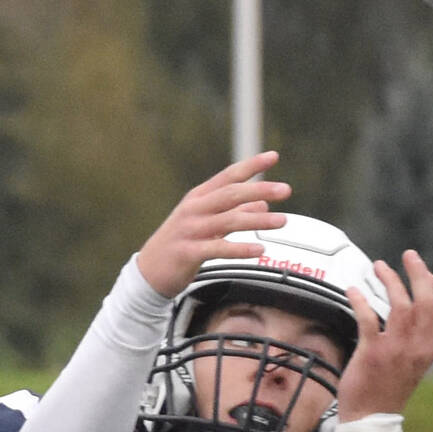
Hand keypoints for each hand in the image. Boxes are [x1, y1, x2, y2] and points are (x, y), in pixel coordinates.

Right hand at [135, 151, 289, 298]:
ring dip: (258, 220)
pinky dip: (241, 249)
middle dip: (260, 189)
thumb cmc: (179, 246)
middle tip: (285, 190)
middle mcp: (194, 210)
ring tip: (282, 221)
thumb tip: (262, 203)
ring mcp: (190, 230)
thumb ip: (234, 213)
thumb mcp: (206, 224)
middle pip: (231, 194)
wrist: (147, 274)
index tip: (273, 156)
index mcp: (198, 198)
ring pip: (229, 220)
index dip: (251, 165)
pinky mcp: (188, 253)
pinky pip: (219, 248)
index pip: (228, 176)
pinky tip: (259, 250)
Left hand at [337, 249, 432, 423]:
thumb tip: (412, 314)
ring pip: (400, 303)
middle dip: (418, 272)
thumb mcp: (412, 365)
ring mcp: (395, 349)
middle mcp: (417, 346)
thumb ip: (415, 340)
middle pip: (426, 299)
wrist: (370, 420)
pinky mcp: (372, 354)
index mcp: (429, 348)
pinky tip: (354, 290)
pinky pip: (368, 318)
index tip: (423, 272)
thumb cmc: (387, 391)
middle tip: (409, 256)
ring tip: (379, 266)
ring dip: (390, 280)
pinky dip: (361, 300)